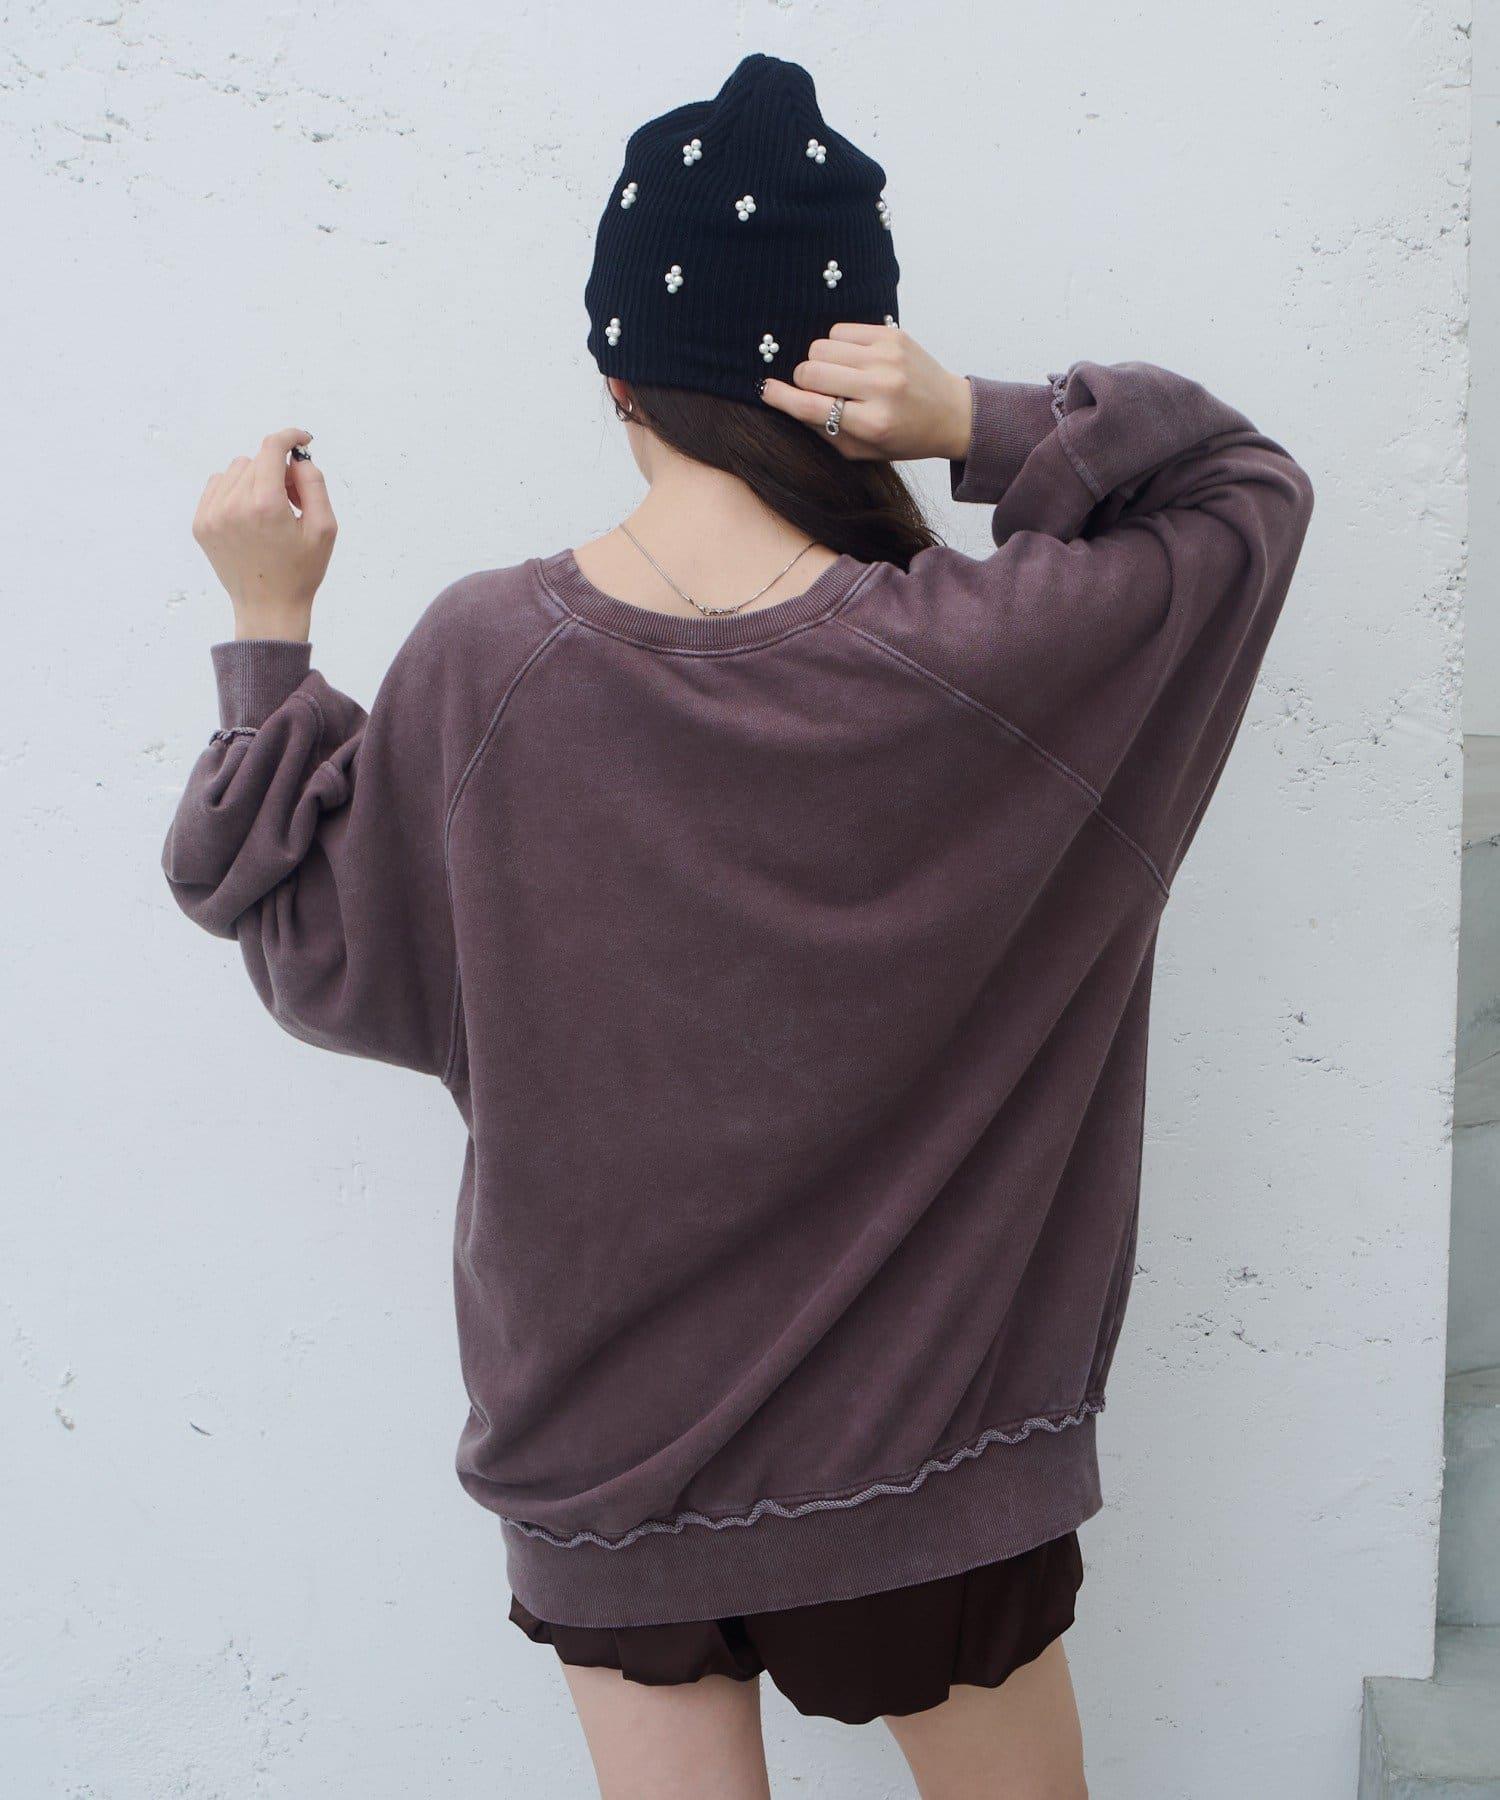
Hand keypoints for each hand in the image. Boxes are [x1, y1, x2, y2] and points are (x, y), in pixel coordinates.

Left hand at [192, 427, 336, 640]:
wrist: (268, 609)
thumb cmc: (300, 572)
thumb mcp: (324, 528)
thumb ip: (314, 484)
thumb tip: (297, 459)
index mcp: (265, 505)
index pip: (271, 448)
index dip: (289, 438)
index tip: (302, 441)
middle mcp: (233, 506)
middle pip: (256, 460)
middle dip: (277, 470)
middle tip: (292, 499)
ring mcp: (212, 515)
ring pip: (235, 470)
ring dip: (255, 480)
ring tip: (270, 511)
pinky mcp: (201, 524)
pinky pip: (217, 486)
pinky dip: (235, 491)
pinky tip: (250, 515)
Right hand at [761, 324, 971, 463]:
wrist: (951, 412)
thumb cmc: (902, 437)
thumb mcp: (861, 450)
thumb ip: (822, 429)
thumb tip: (784, 399)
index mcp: (872, 423)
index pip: (812, 406)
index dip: (781, 398)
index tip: (765, 390)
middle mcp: (881, 388)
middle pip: (811, 371)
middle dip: (803, 380)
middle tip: (816, 389)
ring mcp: (888, 357)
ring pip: (821, 346)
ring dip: (820, 361)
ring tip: (839, 375)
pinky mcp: (892, 335)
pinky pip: (840, 330)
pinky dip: (838, 344)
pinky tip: (853, 359)